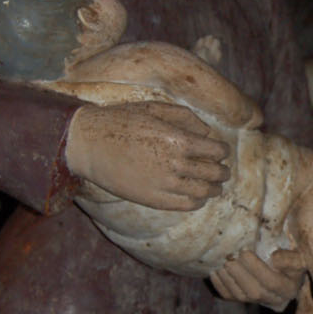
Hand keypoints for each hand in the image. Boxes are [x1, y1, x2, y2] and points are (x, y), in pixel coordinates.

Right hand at [65, 102, 229, 209]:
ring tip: (214, 186)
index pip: (216, 151)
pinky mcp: (153, 199)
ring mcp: (164, 184)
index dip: (222, 151)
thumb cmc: (122, 120)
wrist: (89, 143)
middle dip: (222, 172)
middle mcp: (175, 163)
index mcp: (179, 139)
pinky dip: (197, 201)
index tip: (220, 152)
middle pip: (214, 173)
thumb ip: (186, 118)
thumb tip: (208, 133)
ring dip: (214, 189)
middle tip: (223, 171)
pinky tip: (197, 196)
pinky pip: (186, 205)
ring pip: (203, 191)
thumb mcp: (155, 108)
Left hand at [209, 248, 305, 309]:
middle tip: (229, 258)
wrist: (285, 266)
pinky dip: (220, 285)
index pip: (272, 282)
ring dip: (228, 279)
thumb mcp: (298, 256)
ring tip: (222, 263)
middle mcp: (275, 300)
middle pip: (255, 292)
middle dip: (239, 275)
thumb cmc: (291, 257)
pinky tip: (214, 272)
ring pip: (241, 296)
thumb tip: (274, 258)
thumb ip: (290, 258)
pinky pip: (231, 297)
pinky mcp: (247, 301)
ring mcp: (260, 302)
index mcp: (290, 289)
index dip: (256, 268)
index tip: (244, 252)